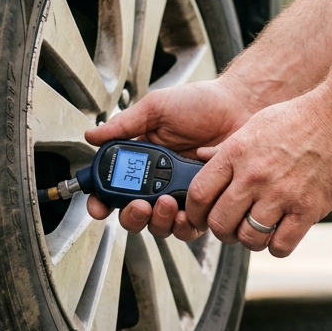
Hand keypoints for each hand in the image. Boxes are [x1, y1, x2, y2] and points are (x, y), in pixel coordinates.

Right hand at [83, 78, 254, 237]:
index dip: (102, 203)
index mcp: (143, 162)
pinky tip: (186, 208)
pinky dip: (185, 223)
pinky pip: (192, 226)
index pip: (116, 190)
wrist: (240, 106)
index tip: (98, 206)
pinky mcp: (206, 203)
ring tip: (164, 203)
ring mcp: (182, 195)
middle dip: (132, 217)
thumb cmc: (201, 104)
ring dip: (158, 222)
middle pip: (135, 216)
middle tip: (139, 205)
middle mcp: (159, 183)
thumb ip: (124, 125)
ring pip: (161, 226)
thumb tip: (92, 135)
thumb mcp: (155, 109)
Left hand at [185, 89, 331, 256]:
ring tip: (260, 232)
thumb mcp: (256, 124)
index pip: (199, 194)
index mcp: (236, 153)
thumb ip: (228, 148)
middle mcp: (254, 176)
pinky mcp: (308, 209)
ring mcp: (281, 194)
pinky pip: (281, 246)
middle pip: (220, 223)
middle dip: (223, 232)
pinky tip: (282, 235)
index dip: (196, 213)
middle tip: (233, 229)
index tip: (202, 218)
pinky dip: (278, 247)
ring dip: (252, 241)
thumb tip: (200, 157)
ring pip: (249, 239)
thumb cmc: (301, 117)